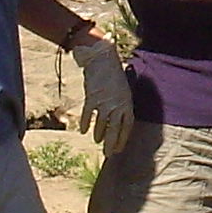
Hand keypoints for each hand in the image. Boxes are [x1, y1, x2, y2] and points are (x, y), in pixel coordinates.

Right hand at [70, 37, 134, 154]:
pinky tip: (84, 131)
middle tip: (109, 154)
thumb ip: (122, 104)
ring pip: (102, 124)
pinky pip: (88, 114)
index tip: (119, 147)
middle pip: (115, 129)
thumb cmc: (114, 73)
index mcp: (127, 102)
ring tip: (97, 141)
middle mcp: (117, 104)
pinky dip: (86, 123)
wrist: (102, 58)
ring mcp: (105, 102)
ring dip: (99, 134)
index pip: (127, 125)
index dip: (123, 138)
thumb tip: (119, 118)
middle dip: (112, 143)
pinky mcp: (92, 97)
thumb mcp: (123, 89)